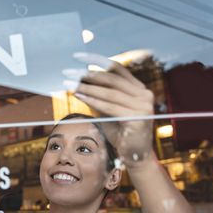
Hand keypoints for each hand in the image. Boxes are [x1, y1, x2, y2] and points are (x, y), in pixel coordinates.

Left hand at [68, 52, 155, 167]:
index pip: (116, 68)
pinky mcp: (139, 118)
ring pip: (110, 92)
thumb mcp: (107, 110)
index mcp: (138, 88)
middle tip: (68, 72)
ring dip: (87, 88)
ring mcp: (144, 106)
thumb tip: (78, 79)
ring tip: (70, 85)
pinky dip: (93, 101)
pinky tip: (79, 96)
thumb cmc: (119, 132)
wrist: (134, 155)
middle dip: (87, 75)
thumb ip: (98, 95)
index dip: (96, 60)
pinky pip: (110, 106)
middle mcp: (144, 94)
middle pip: (111, 79)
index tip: (77, 57)